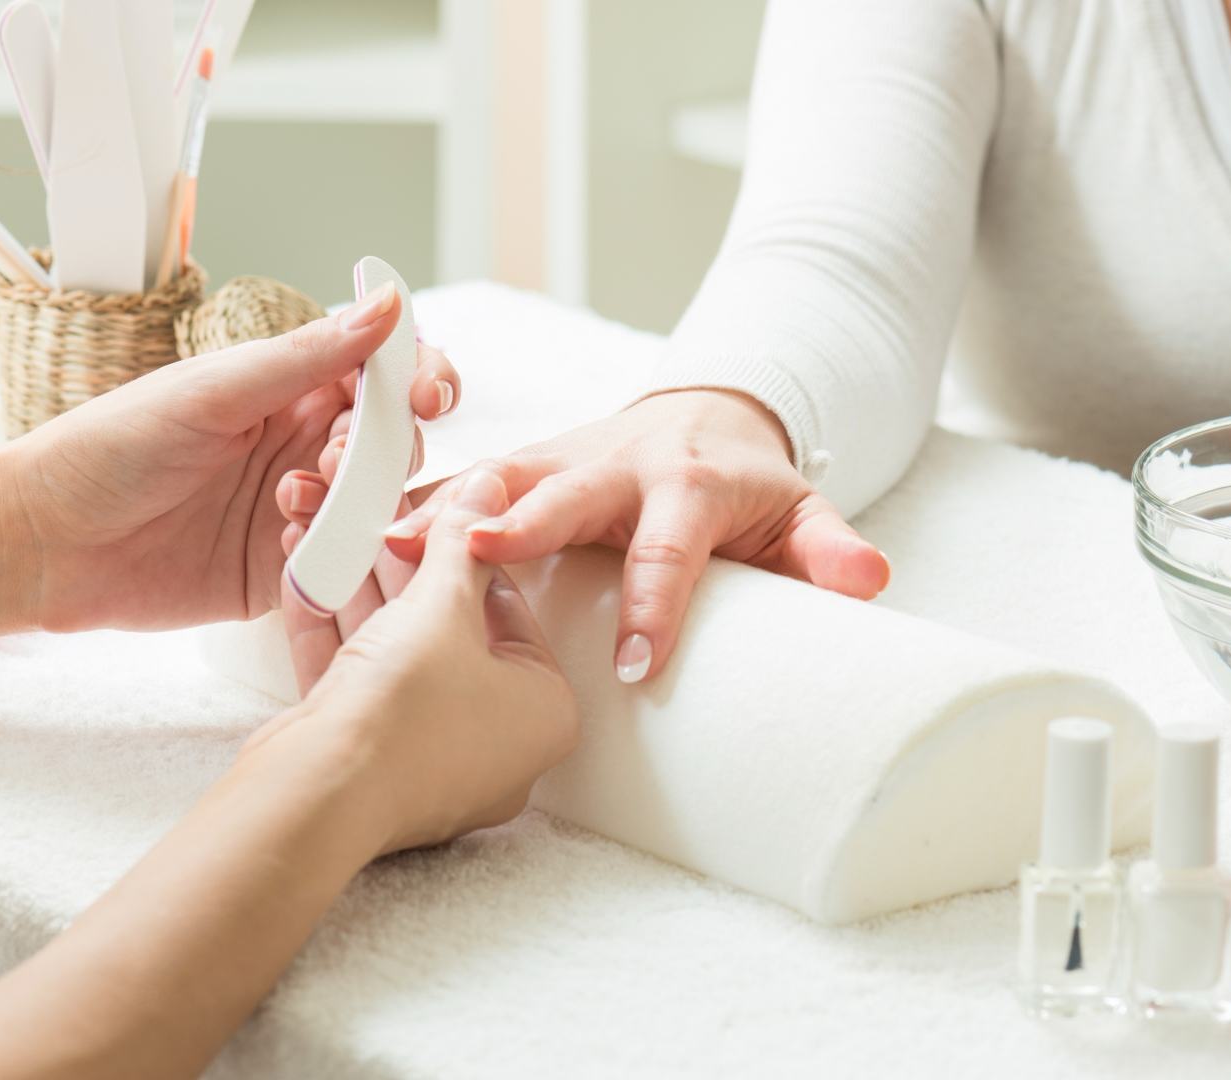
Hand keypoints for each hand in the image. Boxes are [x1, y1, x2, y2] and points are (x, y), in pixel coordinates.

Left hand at [8, 286, 458, 633]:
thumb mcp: (212, 391)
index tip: (425, 395)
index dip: (421, 378)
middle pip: (398, 442)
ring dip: (355, 499)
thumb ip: (308, 355)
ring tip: (290, 498)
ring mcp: (303, 509)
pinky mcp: (289, 571)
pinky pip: (347, 563)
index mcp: (291, 388)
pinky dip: (333, 551)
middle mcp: (305, 445)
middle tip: (329, 457)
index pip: (386, 372)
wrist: (45, 542)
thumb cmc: (108, 450)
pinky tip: (284, 542)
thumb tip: (390, 304)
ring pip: (380, 504)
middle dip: (386, 448)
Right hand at [254, 466, 578, 854]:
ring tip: (332, 536)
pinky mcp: (372, 770)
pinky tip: (303, 578)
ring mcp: (432, 764)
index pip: (512, 612)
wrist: (319, 797)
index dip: (466, 555)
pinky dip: (333, 638)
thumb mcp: (442, 606)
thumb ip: (463, 543)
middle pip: (451, 636)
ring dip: (362, 597)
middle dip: (404, 575)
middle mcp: (499, 748)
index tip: (431, 519)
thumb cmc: (407, 709)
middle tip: (376, 524)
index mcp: (547, 713)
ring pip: (397, 660)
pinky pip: (359, 690)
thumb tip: (485, 490)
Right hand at [281, 388, 890, 683]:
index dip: (658, 606)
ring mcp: (562, 456)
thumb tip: (872, 582)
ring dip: (444, 509)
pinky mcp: (524, 464)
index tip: (642, 667)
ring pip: (498, 478)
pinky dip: (417, 504)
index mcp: (686, 482)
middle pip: (568, 492)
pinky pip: (464, 482)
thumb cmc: (748, 486)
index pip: (672, 549)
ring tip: (381, 542)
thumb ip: (829, 551)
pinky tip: (358, 535)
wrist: (705, 417)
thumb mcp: (799, 514)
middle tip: (480, 555)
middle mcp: (616, 462)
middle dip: (526, 523)